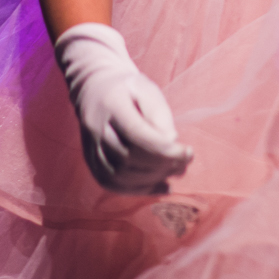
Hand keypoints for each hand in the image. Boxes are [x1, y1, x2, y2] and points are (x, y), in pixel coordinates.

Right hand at [54, 24, 192, 194]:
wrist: (94, 89)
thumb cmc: (128, 89)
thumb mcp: (147, 90)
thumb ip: (160, 115)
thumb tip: (170, 142)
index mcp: (111, 105)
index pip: (136, 134)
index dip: (164, 149)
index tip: (187, 151)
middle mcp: (95, 129)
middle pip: (128, 158)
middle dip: (162, 166)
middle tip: (185, 163)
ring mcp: (90, 148)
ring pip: (120, 176)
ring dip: (153, 179)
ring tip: (175, 172)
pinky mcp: (91, 162)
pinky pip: (112, 183)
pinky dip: (138, 190)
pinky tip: (161, 186)